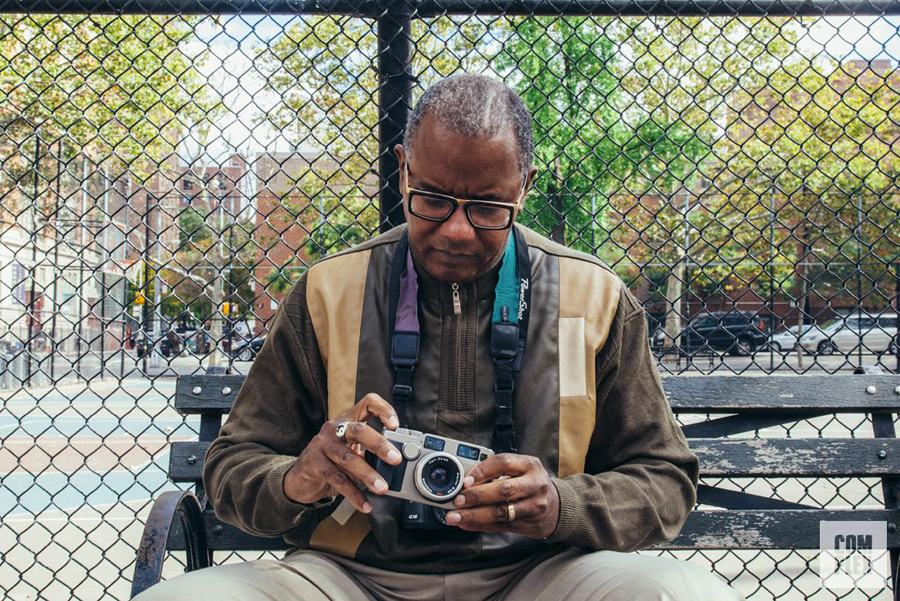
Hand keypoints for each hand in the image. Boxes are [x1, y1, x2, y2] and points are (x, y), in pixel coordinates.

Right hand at [283, 393, 401, 512]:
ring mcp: (322, 445)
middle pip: (359, 430)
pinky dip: (354, 494)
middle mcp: (334, 429)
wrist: (299, 480)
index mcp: (347, 421)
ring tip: (382, 487)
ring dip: (368, 474)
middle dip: (380, 444)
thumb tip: (396, 464)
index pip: (367, 403)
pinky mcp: (314, 464)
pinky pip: (337, 479)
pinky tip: (365, 504)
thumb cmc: (331, 463)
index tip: (395, 425)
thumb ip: (370, 454)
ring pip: (348, 458)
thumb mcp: (352, 453)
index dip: (383, 410)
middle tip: (395, 459)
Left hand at [444, 453, 559, 539]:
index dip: (482, 470)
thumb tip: (466, 480)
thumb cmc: (532, 484)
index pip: (503, 463)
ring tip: (456, 516)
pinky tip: (467, 524)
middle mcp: (535, 485)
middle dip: (477, 495)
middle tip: (458, 500)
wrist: (557, 508)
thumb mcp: (522, 470)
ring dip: (474, 515)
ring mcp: (534, 507)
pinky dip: (480, 525)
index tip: (465, 480)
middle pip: (503, 489)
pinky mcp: (529, 525)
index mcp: (531, 465)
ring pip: (501, 512)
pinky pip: (500, 526)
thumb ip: (499, 471)